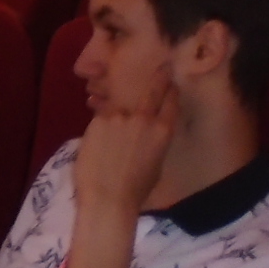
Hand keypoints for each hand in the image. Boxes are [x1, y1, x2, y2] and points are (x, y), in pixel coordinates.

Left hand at [73, 74, 177, 217]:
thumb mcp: (155, 164)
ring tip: (115, 128)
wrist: (107, 198)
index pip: (171, 102)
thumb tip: (147, 134)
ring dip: (120, 113)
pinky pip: (102, 117)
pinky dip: (102, 124)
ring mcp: (118, 116)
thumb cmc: (136, 191)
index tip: (171, 84)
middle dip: (159, 78)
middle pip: (153, 90)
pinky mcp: (97, 120)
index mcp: (162, 131)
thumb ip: (154, 142)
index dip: (172, 91)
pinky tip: (100, 141)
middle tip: (161, 69)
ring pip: (120, 107)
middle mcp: (143, 118)